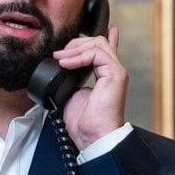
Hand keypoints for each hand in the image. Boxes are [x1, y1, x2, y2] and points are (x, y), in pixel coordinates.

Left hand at [56, 25, 127, 150]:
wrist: (93, 136)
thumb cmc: (85, 123)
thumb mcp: (72, 93)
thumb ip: (70, 77)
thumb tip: (60, 67)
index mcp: (105, 76)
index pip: (103, 49)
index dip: (91, 39)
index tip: (76, 38)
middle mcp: (113, 71)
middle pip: (97, 42)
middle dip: (75, 44)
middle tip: (59, 54)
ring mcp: (115, 72)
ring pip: (97, 44)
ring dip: (75, 49)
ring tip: (60, 58)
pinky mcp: (115, 74)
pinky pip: (97, 54)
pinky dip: (78, 56)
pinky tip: (66, 63)